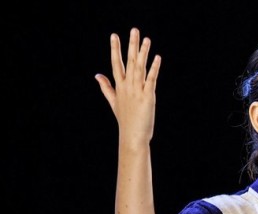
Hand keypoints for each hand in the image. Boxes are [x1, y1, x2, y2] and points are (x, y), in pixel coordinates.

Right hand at [95, 28, 160, 147]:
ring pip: (140, 68)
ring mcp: (137, 91)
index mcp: (119, 86)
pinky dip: (154, 68)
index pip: (116, 63)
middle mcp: (127, 86)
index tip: (114, 35)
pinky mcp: (148, 97)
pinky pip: (151, 79)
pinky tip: (157, 58)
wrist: (133, 136)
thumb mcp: (113, 102)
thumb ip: (106, 87)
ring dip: (143, 53)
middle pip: (129, 61)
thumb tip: (97, 74)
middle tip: (134, 29)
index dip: (115, 49)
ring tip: (147, 39)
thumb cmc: (125, 120)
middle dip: (131, 45)